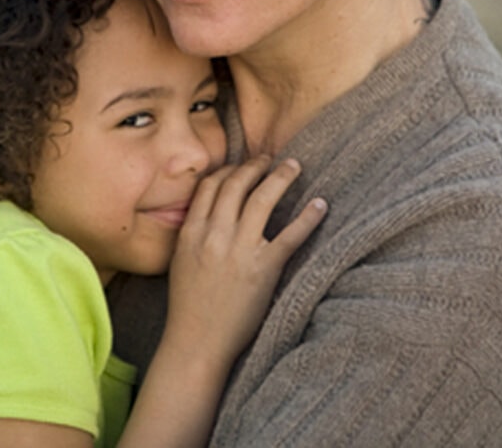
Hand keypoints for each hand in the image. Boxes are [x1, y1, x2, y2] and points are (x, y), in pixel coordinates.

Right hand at [164, 156, 327, 370]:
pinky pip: (290, 235)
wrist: (197, 342)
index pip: (211, 185)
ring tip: (294, 167)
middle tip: (270, 158)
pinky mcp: (263, 268)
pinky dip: (308, 217)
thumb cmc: (188, 305)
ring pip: (263, 199)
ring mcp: (240, 250)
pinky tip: (320, 205)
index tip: (242, 165)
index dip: (229, 169)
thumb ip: (194, 232)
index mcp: (192, 231)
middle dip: (256, 166)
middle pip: (237, 184)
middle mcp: (215, 234)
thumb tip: (208, 210)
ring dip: (281, 177)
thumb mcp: (181, 259)